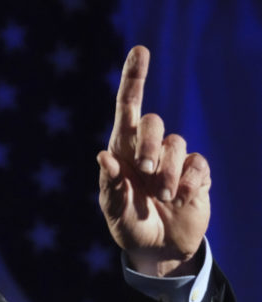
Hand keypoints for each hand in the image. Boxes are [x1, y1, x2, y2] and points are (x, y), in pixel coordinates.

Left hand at [97, 46, 210, 276]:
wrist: (158, 250)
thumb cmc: (129, 226)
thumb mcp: (113, 211)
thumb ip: (110, 186)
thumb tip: (103, 156)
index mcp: (121, 151)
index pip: (127, 108)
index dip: (134, 79)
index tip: (139, 51)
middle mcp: (147, 150)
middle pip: (153, 122)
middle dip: (150, 145)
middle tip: (144, 172)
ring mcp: (174, 160)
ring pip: (177, 144)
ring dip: (168, 173)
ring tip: (162, 196)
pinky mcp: (196, 174)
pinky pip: (198, 164)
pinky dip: (189, 182)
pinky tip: (181, 198)